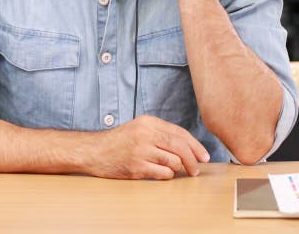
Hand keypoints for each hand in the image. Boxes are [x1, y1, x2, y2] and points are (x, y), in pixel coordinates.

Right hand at [87, 115, 209, 179]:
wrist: (94, 151)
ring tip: (173, 170)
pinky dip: (166, 175)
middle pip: (180, 147)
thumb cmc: (118, 141)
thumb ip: (160, 133)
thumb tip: (188, 147)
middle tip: (196, 169)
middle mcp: (145, 134)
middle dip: (193, 160)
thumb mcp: (138, 128)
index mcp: (148, 122)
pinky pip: (163, 173)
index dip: (196, 146)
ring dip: (178, 169)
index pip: (180, 133)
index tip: (204, 156)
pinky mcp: (137, 167)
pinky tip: (160, 173)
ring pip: (174, 162)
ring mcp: (141, 151)